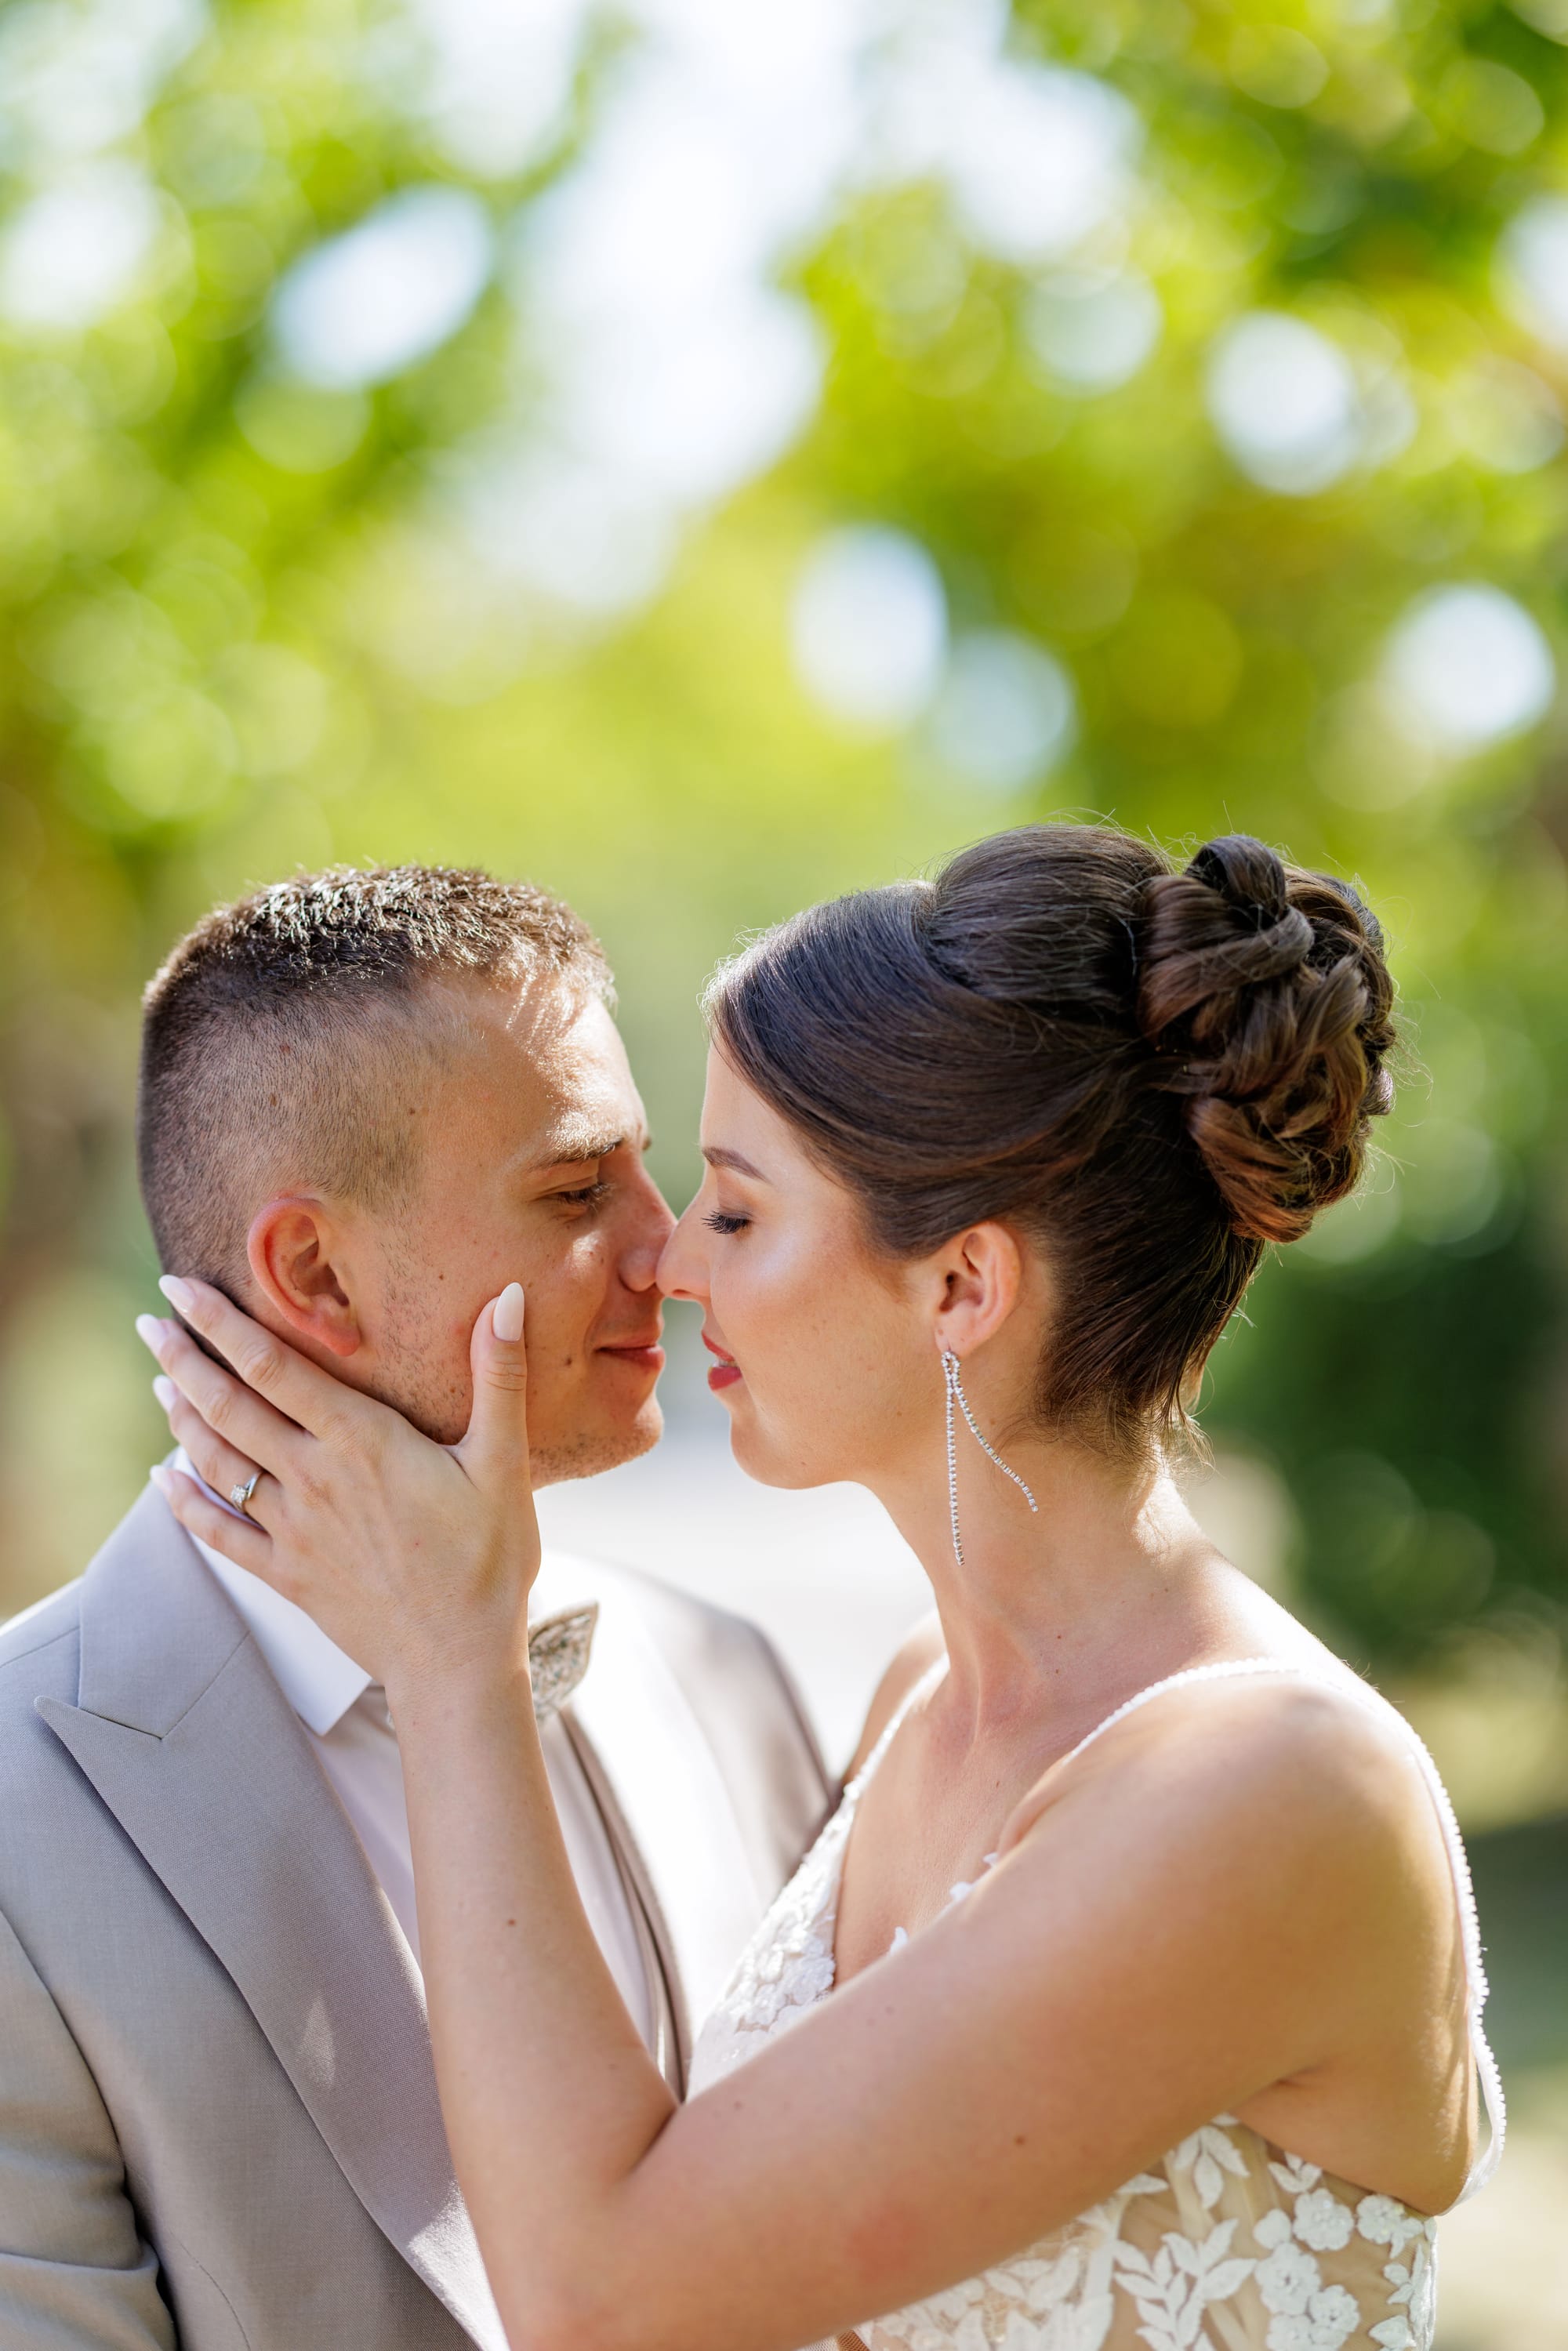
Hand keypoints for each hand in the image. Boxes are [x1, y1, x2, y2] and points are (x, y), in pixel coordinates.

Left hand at [136, 1277, 540, 1691]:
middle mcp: (314, 1480)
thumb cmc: (489, 1562)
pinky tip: (161, 1480)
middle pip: (229, 1408)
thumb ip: (499, 1377)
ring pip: (216, 1464)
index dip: (222, 1324)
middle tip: (150, 1322)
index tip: (183, 1288)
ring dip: (181, 1419)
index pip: (275, 1367)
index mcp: (362, 1442)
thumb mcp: (504, 1464)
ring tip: (158, 1382)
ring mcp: (294, 1530)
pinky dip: (183, 1504)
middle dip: (184, 1359)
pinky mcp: (288, 1576)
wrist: (458, 1663)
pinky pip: (219, 1534)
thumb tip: (509, 1296)